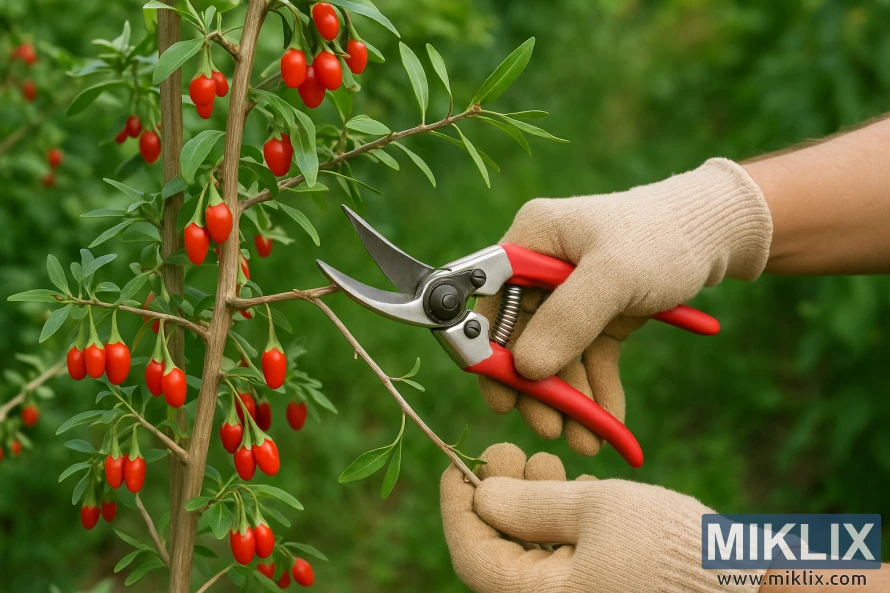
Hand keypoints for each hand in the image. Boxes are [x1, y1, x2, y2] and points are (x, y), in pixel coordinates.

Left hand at [440, 443, 763, 592]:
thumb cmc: (670, 548)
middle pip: (499, 552)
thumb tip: (481, 493)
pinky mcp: (603, 591)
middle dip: (499, 496)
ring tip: (546, 461)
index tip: (456, 463)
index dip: (457, 505)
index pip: (471, 554)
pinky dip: (559, 522)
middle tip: (510, 451)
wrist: (743, 581)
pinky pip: (561, 560)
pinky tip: (576, 488)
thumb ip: (529, 502)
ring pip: (530, 552)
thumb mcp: (594, 508)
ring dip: (529, 503)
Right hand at [476, 158, 772, 454]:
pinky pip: (590, 358)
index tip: (500, 398)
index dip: (491, 352)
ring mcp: (569, 293)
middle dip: (539, 388)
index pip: (493, 303)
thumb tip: (525, 369)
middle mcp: (541, 267)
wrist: (715, 233)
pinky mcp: (600, 314)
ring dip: (570, 400)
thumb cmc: (662, 236)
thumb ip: (567, 319)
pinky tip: (608, 423)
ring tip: (586, 441)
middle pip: (524, 337)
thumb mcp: (614, 274)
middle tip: (549, 431)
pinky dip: (597, 391)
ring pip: (558, 355)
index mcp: (531, 240)